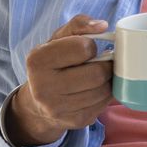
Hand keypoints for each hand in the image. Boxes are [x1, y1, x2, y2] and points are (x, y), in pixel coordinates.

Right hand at [4, 15, 113, 146]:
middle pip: (96, 73)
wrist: (39, 102)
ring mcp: (59, 108)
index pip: (83, 48)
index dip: (91, 46)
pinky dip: (106, 94)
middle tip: (103, 62)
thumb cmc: (54, 64)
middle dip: (105, 65)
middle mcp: (43, 87)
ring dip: (108, 80)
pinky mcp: (75, 121)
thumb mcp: (59, 40)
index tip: (87, 49)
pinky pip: (104, 104)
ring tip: (99, 75)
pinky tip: (97, 89)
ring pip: (103, 90)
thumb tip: (102, 25)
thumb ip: (79, 25)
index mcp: (37, 60)